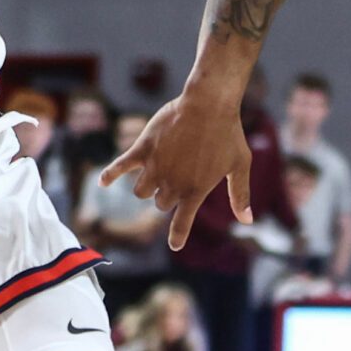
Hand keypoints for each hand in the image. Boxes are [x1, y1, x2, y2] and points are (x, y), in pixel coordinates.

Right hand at [101, 90, 253, 250]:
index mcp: (195, 191)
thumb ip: (240, 195)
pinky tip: (103, 181)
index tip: (175, 246)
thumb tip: (247, 221)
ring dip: (147, 188)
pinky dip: (110, 175)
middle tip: (178, 178)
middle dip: (166, 197)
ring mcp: (155, 167)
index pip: (182, 223)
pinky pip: (120, 166)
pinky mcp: (143, 149)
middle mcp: (172, 184)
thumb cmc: (228, 134)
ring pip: (141, 191)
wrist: (208, 104)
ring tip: (157, 173)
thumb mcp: (240, 166)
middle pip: (160, 203)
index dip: (178, 236)